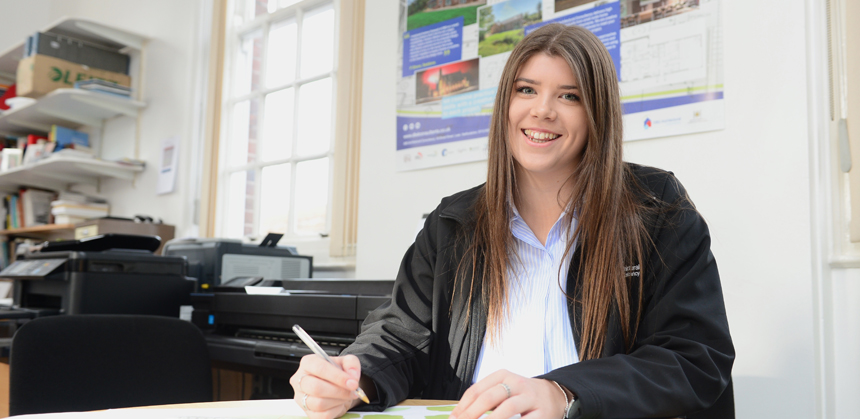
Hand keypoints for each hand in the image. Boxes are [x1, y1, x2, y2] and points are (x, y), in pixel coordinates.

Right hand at [289, 354, 363, 418]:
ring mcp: (301, 397)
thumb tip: (352, 376)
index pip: (320, 368)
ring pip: (318, 403)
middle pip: (316, 388)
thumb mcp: (346, 362)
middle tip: (353, 391)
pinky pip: (322, 415)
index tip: (352, 383)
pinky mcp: (306, 412)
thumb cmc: (336, 372)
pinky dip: (335, 411)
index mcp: (308, 362)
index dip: (338, 376)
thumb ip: (351, 364)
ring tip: (346, 396)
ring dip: (338, 401)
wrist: (335, 386)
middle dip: (339, 391)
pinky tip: (339, 403)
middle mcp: (300, 380)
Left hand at [451, 370, 566, 418]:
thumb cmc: (520, 395)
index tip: (453, 418)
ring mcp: (530, 397)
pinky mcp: (542, 413)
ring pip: (507, 408)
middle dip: (472, 414)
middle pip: (489, 397)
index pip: (477, 390)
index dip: (463, 406)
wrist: (554, 396)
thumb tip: (458, 415)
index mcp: (503, 375)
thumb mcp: (503, 389)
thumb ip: (484, 399)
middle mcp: (516, 383)